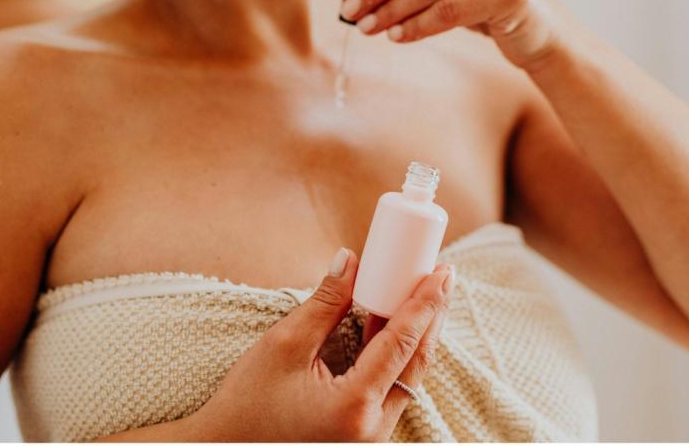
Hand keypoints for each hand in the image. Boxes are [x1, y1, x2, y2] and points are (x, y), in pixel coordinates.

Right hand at [191, 248, 453, 440]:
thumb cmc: (247, 404)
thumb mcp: (284, 345)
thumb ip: (325, 303)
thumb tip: (350, 260)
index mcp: (353, 406)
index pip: (402, 344)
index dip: (425, 303)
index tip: (441, 271)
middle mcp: (372, 429)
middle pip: (416, 362)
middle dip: (431, 315)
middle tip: (441, 275)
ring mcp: (370, 436)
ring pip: (408, 376)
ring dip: (417, 333)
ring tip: (424, 292)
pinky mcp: (363, 433)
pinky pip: (392, 387)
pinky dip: (398, 353)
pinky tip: (395, 322)